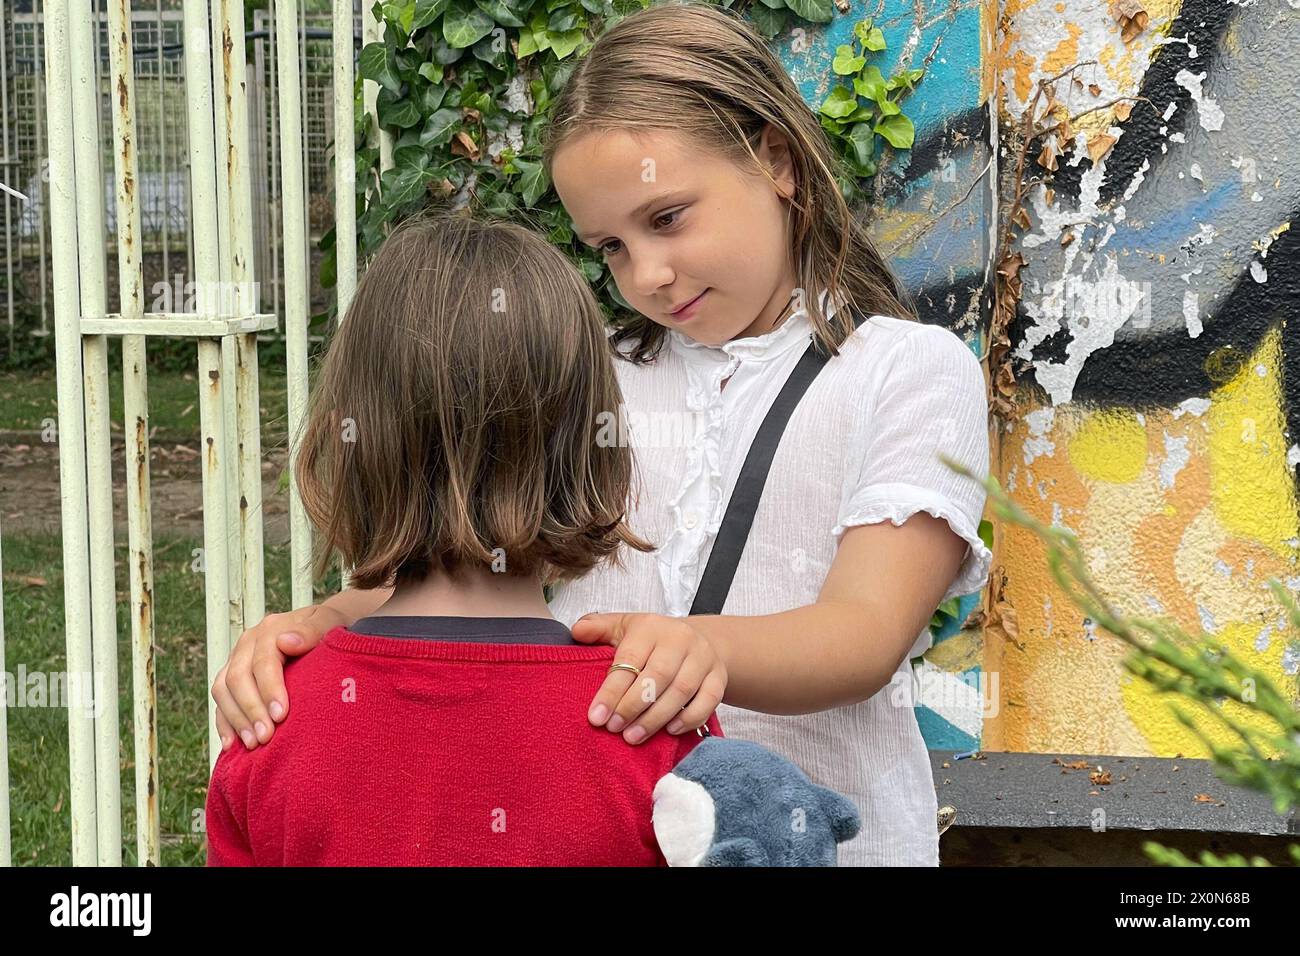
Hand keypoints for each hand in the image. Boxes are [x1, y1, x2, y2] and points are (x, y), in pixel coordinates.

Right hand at [211, 604, 346, 751]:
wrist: (323, 630)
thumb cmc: (330, 629)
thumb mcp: (329, 622)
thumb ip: (312, 630)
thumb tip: (286, 641)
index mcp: (270, 629)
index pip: (263, 661)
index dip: (269, 689)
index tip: (281, 715)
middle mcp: (248, 644)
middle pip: (238, 678)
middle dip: (252, 710)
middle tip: (266, 736)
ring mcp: (236, 661)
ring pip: (222, 690)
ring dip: (236, 720)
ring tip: (254, 744)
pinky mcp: (231, 679)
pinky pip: (220, 702)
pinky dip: (224, 724)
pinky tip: (233, 745)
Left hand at [570, 612, 726, 744]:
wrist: (698, 641)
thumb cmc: (652, 640)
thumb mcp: (624, 628)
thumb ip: (598, 628)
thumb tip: (577, 631)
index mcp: (652, 627)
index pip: (630, 659)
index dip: (612, 690)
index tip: (596, 717)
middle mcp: (680, 639)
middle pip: (658, 676)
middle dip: (633, 706)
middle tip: (614, 728)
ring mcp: (703, 658)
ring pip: (682, 691)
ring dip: (656, 718)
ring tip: (633, 737)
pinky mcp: (719, 677)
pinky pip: (708, 701)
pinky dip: (688, 719)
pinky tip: (669, 731)